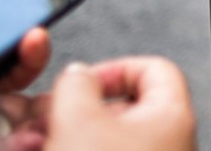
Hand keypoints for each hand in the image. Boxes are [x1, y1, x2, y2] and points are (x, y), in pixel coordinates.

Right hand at [44, 57, 196, 150]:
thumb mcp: (78, 120)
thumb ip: (76, 84)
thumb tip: (77, 74)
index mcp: (173, 116)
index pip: (154, 67)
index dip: (113, 68)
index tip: (82, 81)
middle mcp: (171, 141)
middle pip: (124, 107)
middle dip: (77, 110)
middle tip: (48, 119)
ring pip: (108, 137)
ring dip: (70, 133)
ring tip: (38, 142)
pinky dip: (78, 150)